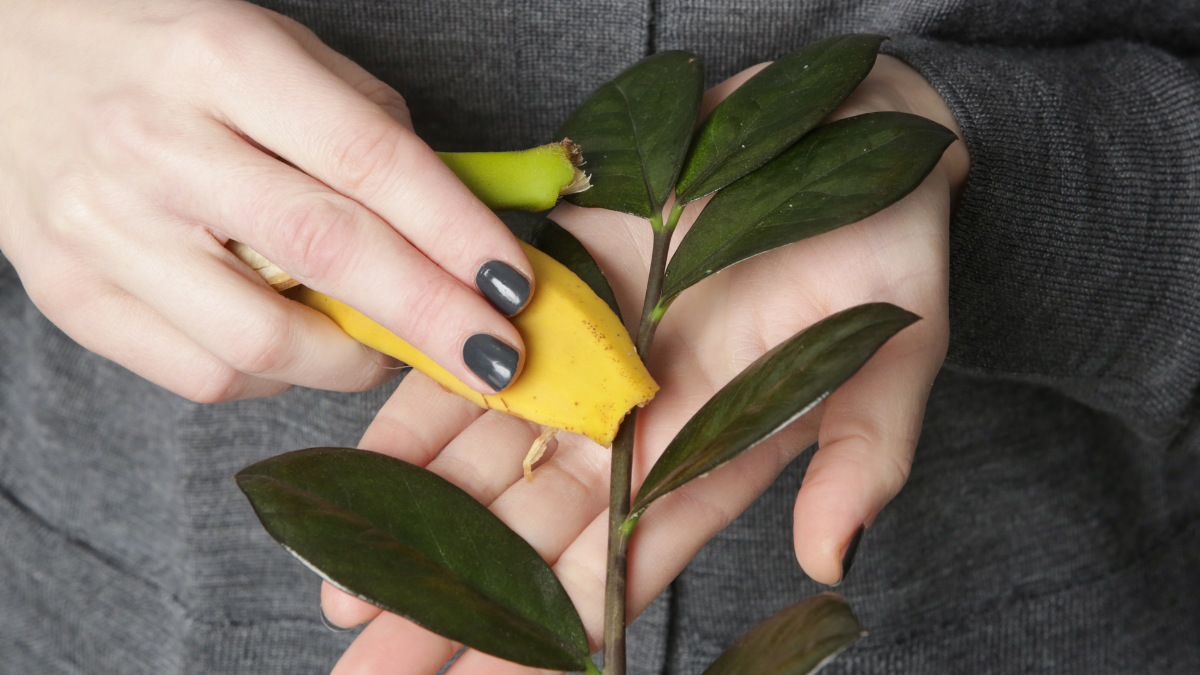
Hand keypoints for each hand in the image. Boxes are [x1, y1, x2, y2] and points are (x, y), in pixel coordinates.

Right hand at [0, 0, 533, 401]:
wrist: (0, 58)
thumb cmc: (163, 54)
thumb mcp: (270, 48)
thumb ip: (361, 124)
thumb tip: (456, 218)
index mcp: (223, 58)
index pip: (369, 158)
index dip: (456, 230)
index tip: (515, 284)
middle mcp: (156, 142)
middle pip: (325, 251)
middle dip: (431, 317)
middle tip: (497, 359)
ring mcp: (102, 225)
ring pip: (261, 336)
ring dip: (356, 363)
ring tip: (398, 352)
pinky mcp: (69, 292)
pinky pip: (200, 371)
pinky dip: (275, 375)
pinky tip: (302, 349)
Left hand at [321, 55, 966, 673]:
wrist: (841, 128)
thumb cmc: (885, 245)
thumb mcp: (896, 351)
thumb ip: (863, 454)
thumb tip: (829, 560)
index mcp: (709, 454)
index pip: (618, 570)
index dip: (547, 635)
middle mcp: (636, 423)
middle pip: (532, 535)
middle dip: (452, 605)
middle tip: (371, 666)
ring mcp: (588, 359)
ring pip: (487, 460)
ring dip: (416, 524)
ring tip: (346, 596)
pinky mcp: (553, 287)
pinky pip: (472, 356)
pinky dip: (416, 413)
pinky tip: (357, 470)